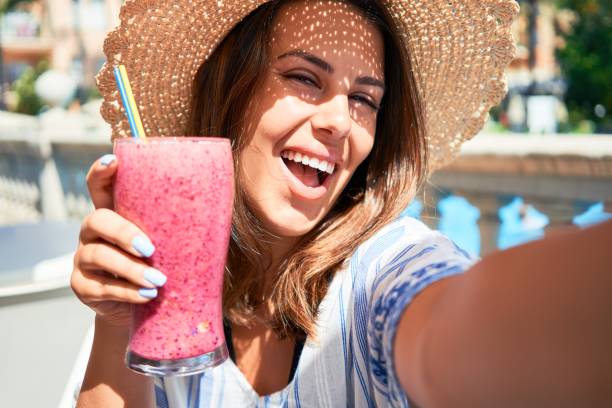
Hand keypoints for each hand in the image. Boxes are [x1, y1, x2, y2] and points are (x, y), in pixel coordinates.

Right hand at [71, 154, 166, 327]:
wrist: (144, 306)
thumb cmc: (163, 263)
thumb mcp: (170, 240)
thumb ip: (182, 221)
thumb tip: (225, 200)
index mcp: (114, 212)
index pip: (99, 185)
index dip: (101, 171)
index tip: (114, 161)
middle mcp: (93, 231)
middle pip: (97, 220)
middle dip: (123, 232)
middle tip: (150, 248)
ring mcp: (84, 258)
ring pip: (98, 256)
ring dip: (130, 269)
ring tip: (158, 280)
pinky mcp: (82, 287)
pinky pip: (100, 288)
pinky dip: (126, 292)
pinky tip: (147, 295)